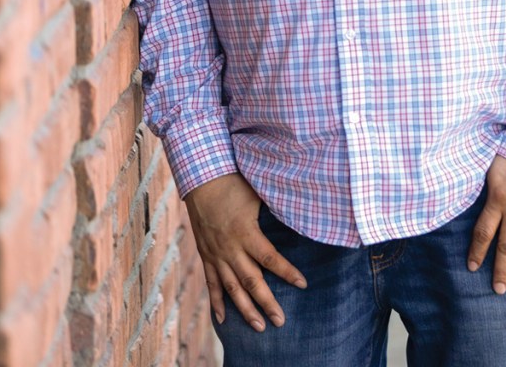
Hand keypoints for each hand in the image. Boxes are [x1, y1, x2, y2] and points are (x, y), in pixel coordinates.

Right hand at [184, 173, 306, 329]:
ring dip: (245, 309)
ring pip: (232, 288)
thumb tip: (299, 214)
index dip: (287, 272)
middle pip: (251, 281)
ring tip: (258, 327)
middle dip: (267, 302)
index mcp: (246, 232)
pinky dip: (217, 301)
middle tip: (280, 321)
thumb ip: (274, 210)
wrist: (202, 179)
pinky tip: (223, 319)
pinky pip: (212, 282)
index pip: (270, 258)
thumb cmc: (234, 183)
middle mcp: (230, 248)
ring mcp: (216, 254)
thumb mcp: (258, 194)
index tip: (303, 284)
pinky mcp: (206, 255)